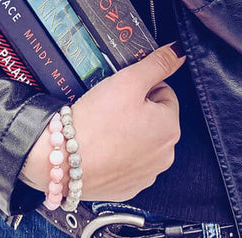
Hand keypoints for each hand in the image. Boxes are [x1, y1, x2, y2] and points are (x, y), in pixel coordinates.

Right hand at [20, 43, 184, 200]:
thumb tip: (178, 52)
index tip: (123, 92)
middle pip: (154, 118)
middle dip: (137, 110)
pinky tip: (102, 146)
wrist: (64, 161)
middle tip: (111, 107)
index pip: (164, 94)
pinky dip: (118, 153)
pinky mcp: (127, 188)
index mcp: (170, 128)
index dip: (142, 88)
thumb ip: (158, 64)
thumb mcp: (129, 80)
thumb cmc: (97, 121)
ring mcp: (146, 175)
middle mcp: (165, 155)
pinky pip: (128, 162)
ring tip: (104, 127)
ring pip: (142, 140)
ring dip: (128, 131)